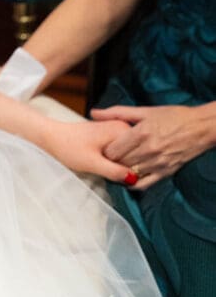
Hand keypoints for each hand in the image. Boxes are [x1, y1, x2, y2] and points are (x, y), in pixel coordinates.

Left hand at [44, 119, 135, 181]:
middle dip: (124, 166)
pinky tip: (104, 164)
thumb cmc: (68, 147)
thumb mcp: (92, 163)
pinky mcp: (112, 135)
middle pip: (135, 155)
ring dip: (120, 164)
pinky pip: (122, 152)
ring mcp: (119, 130)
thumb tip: (134, 179)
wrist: (52, 136)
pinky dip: (115, 160)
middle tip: (103, 168)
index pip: (138, 156)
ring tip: (101, 165)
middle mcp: (124, 127)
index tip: (110, 171)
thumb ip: (114, 171)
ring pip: (129, 154)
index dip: (127, 169)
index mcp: (122, 130)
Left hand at [91, 104, 213, 188]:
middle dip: (111, 161)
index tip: (104, 149)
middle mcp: (148, 150)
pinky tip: (128, 178)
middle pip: (118, 163)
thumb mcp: (145, 111)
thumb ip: (117, 113)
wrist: (201, 127)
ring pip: (128, 174)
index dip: (104, 151)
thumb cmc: (174, 116)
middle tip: (108, 158)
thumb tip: (94, 112)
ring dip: (120, 171)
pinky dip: (132, 183)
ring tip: (117, 166)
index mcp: (141, 133)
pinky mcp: (165, 173)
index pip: (112, 151)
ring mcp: (157, 163)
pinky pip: (143, 185)